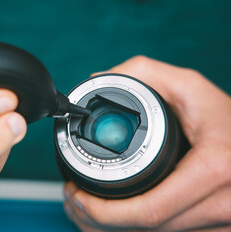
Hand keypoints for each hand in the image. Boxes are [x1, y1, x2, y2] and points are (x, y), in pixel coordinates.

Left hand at [63, 56, 230, 230]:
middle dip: (99, 222)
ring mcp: (224, 223)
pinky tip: (115, 221)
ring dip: (112, 230)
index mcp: (215, 168)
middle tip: (74, 203)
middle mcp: (224, 204)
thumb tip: (96, 83)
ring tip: (86, 212)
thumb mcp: (186, 85)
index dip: (104, 211)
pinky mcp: (218, 230)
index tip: (77, 195)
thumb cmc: (222, 114)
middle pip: (147, 230)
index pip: (149, 209)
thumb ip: (140, 74)